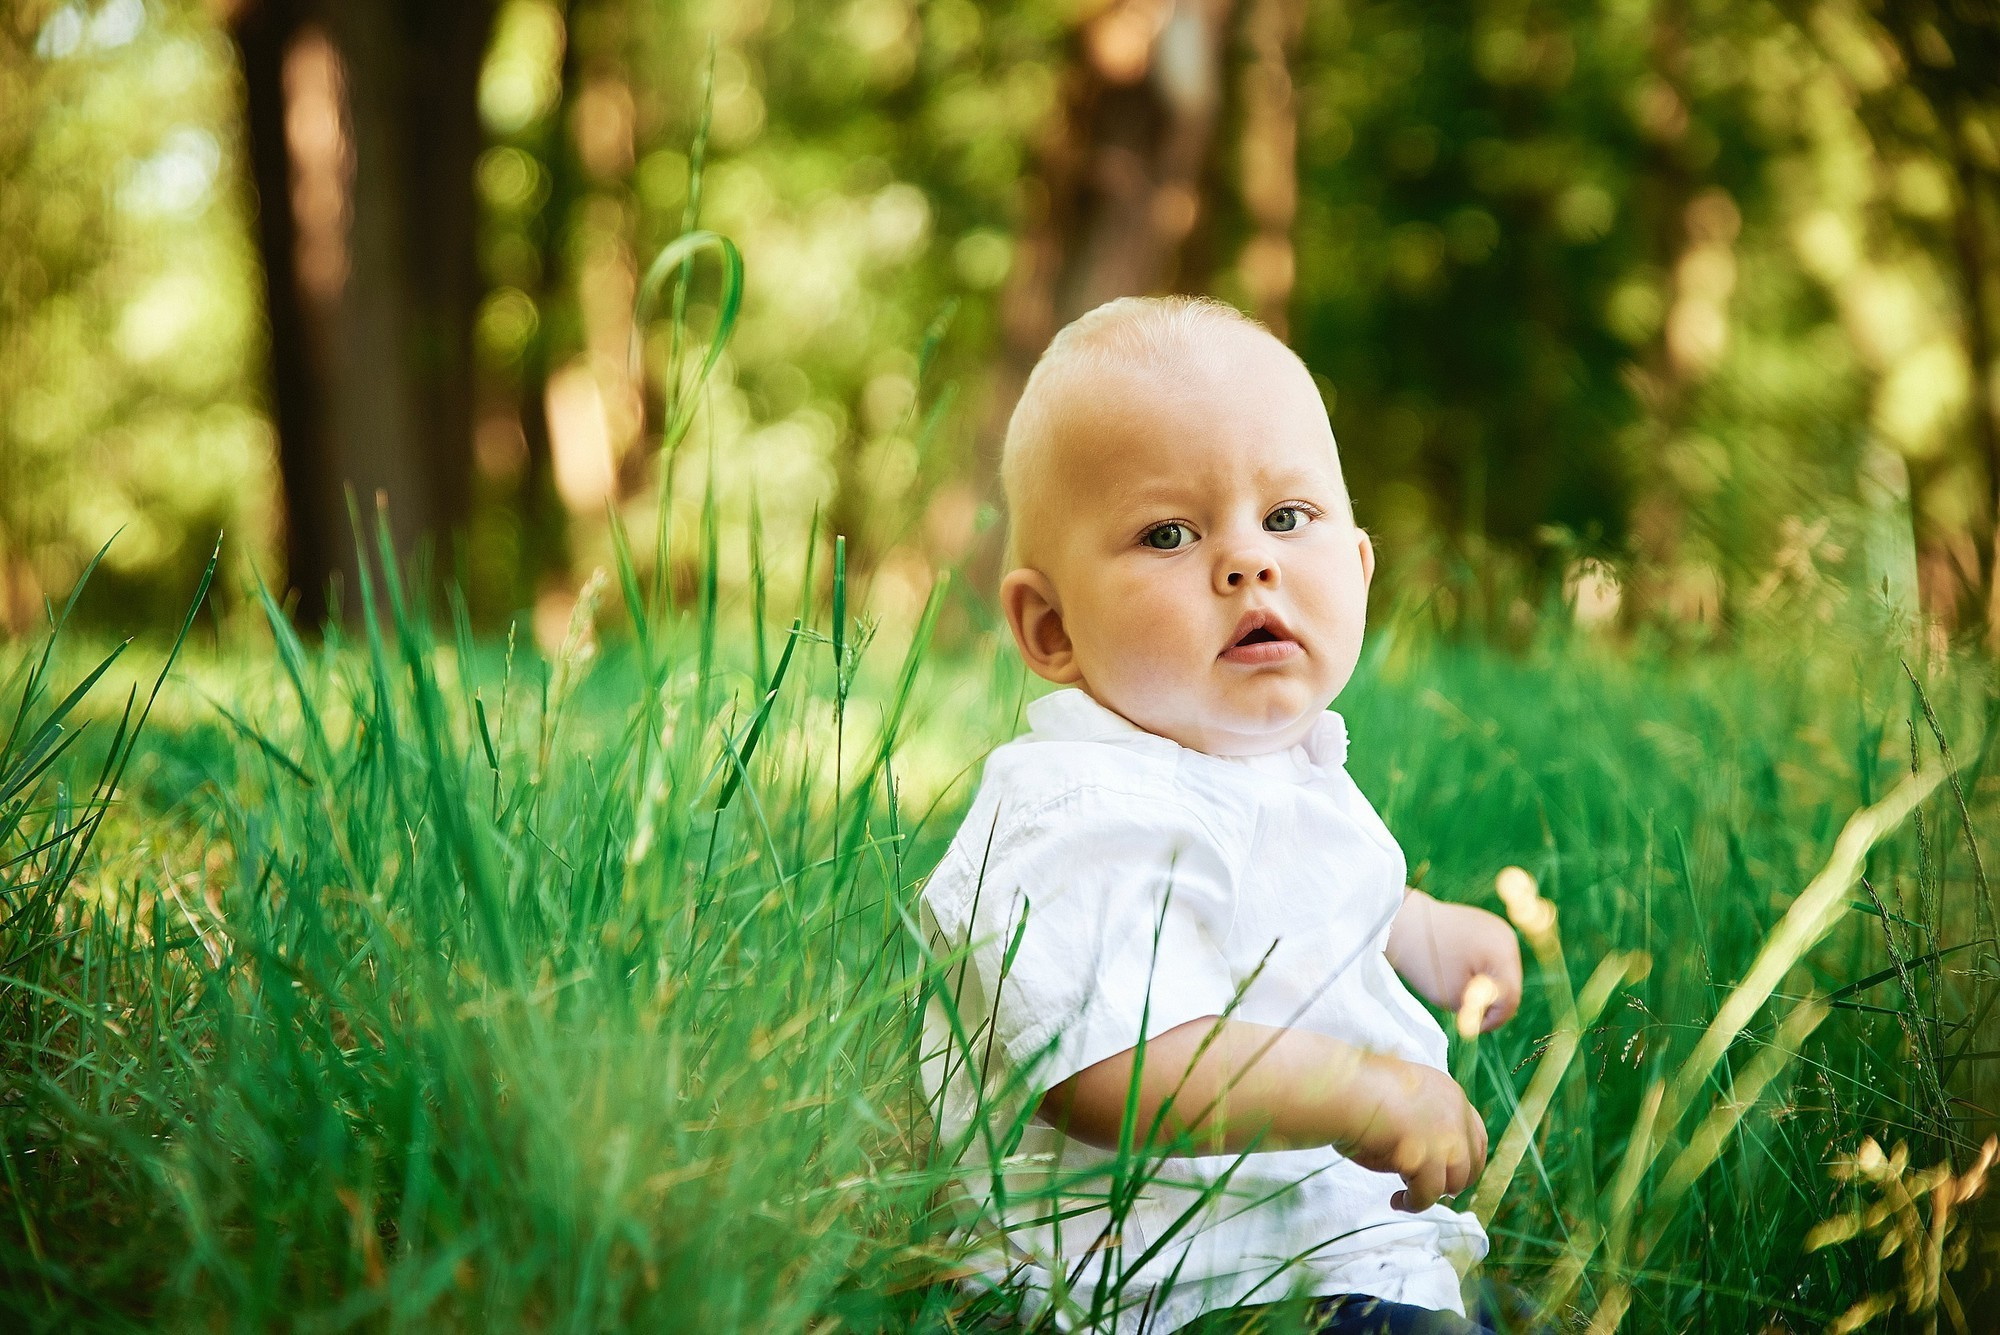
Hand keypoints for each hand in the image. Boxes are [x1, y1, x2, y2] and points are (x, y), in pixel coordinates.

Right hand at [1343, 1054, 1488, 1212]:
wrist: (1343, 1090)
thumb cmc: (1358, 1091)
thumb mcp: (1402, 1095)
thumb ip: (1423, 1116)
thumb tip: (1428, 1146)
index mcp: (1449, 1094)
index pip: (1476, 1135)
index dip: (1465, 1159)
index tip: (1449, 1174)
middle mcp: (1454, 1114)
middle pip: (1471, 1162)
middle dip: (1452, 1180)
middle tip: (1427, 1188)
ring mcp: (1444, 1136)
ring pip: (1454, 1181)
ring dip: (1432, 1192)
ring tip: (1407, 1196)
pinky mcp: (1428, 1158)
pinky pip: (1429, 1194)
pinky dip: (1414, 1202)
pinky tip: (1397, 1200)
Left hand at [1385, 891, 1522, 1032]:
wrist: (1400, 920)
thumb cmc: (1424, 960)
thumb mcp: (1452, 995)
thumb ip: (1478, 1009)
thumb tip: (1493, 1010)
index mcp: (1503, 952)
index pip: (1511, 998)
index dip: (1494, 1019)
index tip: (1470, 1025)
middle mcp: (1506, 937)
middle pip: (1509, 984)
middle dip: (1490, 1002)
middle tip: (1463, 1010)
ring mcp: (1497, 929)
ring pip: (1501, 972)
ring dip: (1485, 987)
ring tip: (1458, 989)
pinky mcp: (1485, 927)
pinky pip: (1492, 958)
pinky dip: (1479, 971)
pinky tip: (1458, 972)